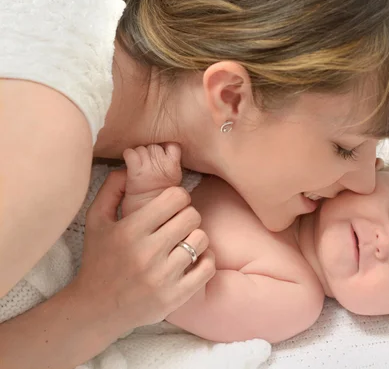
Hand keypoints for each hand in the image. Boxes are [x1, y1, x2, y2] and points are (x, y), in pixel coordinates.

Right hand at [72, 170, 215, 330]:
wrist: (96, 309)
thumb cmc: (98, 260)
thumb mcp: (95, 221)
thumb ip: (111, 189)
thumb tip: (129, 166)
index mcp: (130, 230)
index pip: (176, 197)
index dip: (178, 197)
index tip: (172, 206)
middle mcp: (146, 253)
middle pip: (192, 216)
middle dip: (187, 216)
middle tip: (178, 224)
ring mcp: (162, 276)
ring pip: (201, 239)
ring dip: (196, 238)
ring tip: (184, 242)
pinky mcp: (175, 297)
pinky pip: (207, 267)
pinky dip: (206, 260)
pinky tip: (194, 259)